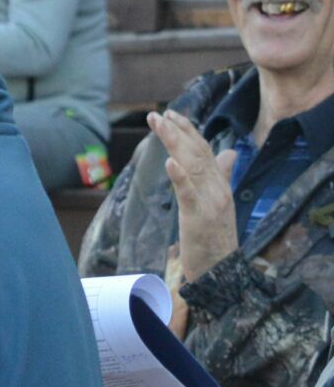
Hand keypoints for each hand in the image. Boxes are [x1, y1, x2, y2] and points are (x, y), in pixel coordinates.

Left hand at [149, 110, 238, 284]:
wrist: (222, 271)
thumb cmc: (216, 237)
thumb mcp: (219, 203)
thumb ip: (222, 176)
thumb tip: (229, 152)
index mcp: (220, 185)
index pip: (204, 150)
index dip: (188, 131)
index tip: (171, 114)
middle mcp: (218, 189)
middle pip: (197, 153)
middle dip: (177, 131)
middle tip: (157, 114)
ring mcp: (210, 202)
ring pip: (192, 167)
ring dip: (175, 144)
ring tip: (161, 125)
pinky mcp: (199, 218)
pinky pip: (188, 195)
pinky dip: (180, 177)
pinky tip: (170, 162)